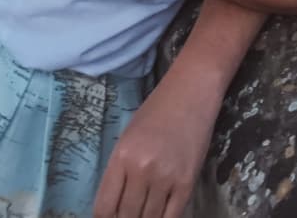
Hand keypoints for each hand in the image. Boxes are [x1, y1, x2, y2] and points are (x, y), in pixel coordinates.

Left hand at [93, 71, 218, 217]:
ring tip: (146, 210)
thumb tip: (116, 205)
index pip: (104, 208)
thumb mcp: (128, 136)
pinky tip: (161, 213)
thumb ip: (120, 171)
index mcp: (121, 156)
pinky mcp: (187, 183)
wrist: (192, 91)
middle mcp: (141, 170)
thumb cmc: (157, 110)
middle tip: (131, 212)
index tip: (112, 216)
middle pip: (126, 217)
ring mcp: (165, 178)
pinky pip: (171, 217)